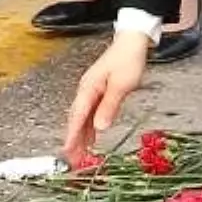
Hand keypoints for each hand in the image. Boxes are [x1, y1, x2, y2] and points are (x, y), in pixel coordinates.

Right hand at [63, 31, 151, 164]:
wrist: (132, 42)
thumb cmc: (128, 60)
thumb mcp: (122, 85)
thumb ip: (110, 106)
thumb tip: (99, 127)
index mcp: (89, 89)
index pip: (77, 117)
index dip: (72, 135)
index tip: (68, 151)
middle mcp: (86, 90)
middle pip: (77, 119)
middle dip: (74, 139)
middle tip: (73, 159)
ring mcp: (92, 90)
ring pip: (83, 117)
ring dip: (81, 135)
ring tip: (80, 153)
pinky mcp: (99, 90)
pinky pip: (90, 112)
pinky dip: (89, 126)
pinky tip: (92, 136)